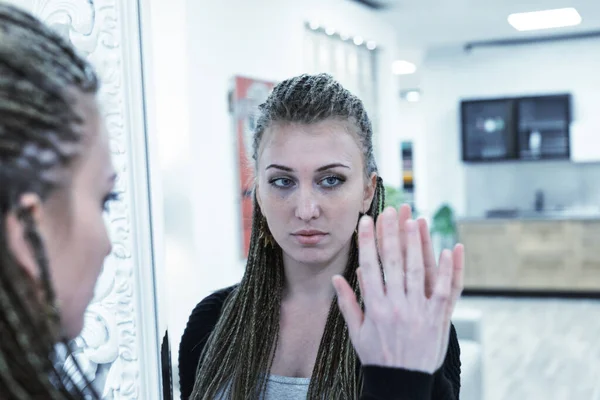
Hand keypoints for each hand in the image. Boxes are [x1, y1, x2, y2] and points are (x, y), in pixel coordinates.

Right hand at [332, 206, 463, 372]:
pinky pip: (444, 290)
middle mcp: (396, 306)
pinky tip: (448, 250)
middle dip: (391, 233)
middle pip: (394, 263)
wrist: (402, 383)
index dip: (367, 241)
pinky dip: (448, 270)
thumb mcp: (357, 333)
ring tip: (414, 221)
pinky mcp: (438, 318)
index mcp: (375, 307)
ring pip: (418, 271)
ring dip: (417, 244)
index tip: (366, 221)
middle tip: (391, 210)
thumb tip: (336, 278)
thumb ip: (347, 303)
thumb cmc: (378, 357)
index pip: (369, 266)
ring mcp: (418, 311)